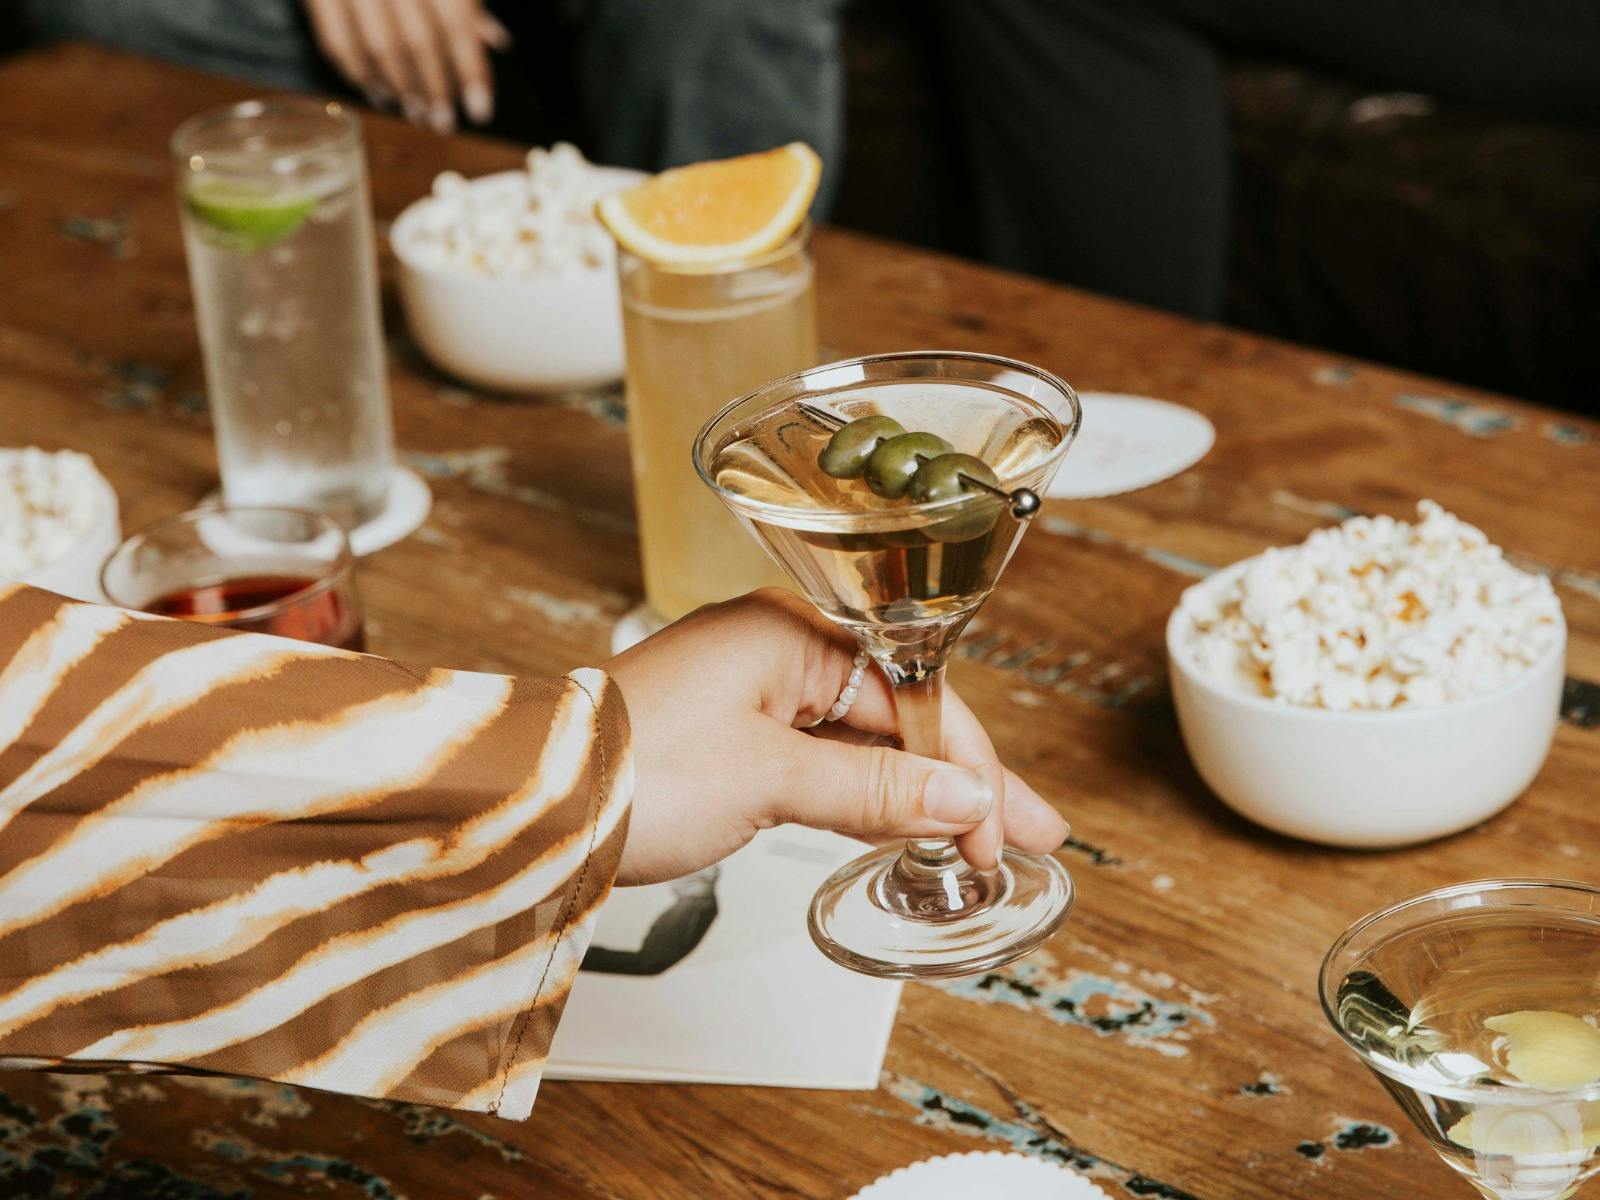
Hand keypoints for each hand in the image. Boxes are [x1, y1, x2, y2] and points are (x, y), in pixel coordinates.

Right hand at [302, 0, 510, 131]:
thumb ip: (468, 3)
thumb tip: (498, 42)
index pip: (457, 25)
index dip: (471, 72)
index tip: (481, 112)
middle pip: (420, 42)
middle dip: (436, 89)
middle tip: (445, 124)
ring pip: (379, 47)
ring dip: (402, 89)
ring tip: (417, 114)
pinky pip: (337, 43)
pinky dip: (360, 75)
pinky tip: (380, 94)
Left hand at [603, 590, 1068, 885]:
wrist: (527, 801)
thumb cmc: (630, 769)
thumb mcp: (770, 779)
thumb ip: (873, 788)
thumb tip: (963, 797)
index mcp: (790, 631)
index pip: (915, 694)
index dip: (967, 766)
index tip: (1003, 827)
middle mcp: (775, 648)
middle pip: (897, 714)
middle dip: (961, 779)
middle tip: (1024, 837)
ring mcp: (750, 692)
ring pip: (861, 741)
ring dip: (917, 793)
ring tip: (977, 842)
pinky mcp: (728, 735)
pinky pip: (819, 760)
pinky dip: (862, 797)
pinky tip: (898, 827)